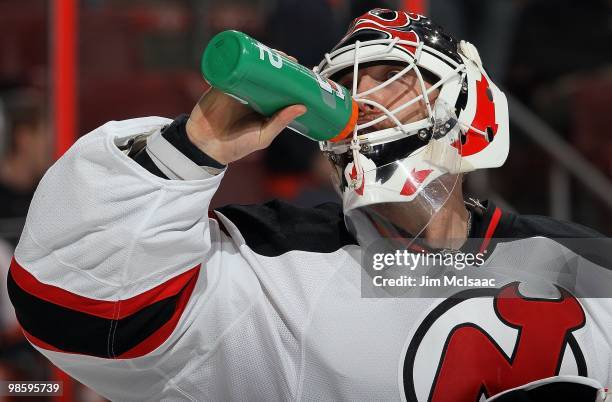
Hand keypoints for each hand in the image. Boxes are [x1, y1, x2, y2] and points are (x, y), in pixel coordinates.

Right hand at [186, 50, 305, 164]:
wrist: (207, 147)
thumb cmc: (237, 146)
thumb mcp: (263, 136)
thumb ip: (280, 122)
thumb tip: (302, 107)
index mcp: (262, 105)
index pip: (277, 87)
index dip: (287, 77)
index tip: (300, 69)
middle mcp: (250, 94)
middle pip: (264, 73)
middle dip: (276, 62)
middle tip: (287, 58)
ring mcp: (235, 87)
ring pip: (249, 67)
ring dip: (260, 56)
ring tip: (273, 52)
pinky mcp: (220, 84)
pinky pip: (228, 67)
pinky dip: (236, 57)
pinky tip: (247, 50)